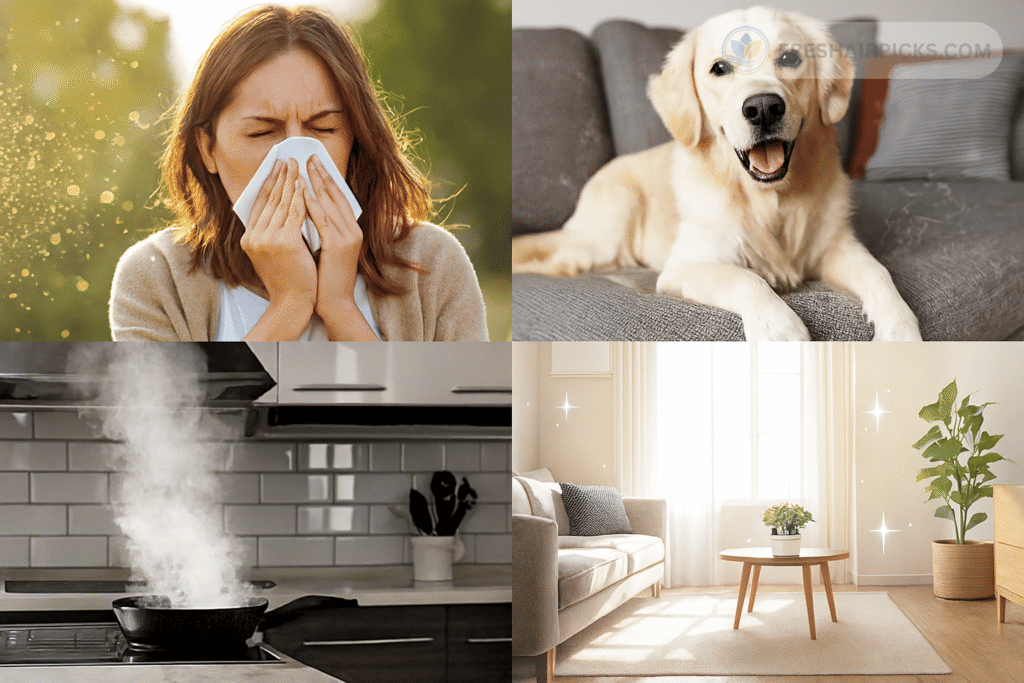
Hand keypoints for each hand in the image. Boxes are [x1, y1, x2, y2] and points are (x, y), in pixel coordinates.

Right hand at [240, 158, 316, 339]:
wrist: (292, 302)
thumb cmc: (287, 279)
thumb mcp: (271, 254)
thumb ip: (270, 233)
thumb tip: (277, 210)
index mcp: (249, 238)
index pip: (259, 203)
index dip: (269, 182)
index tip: (277, 166)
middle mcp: (254, 236)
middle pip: (270, 198)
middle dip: (281, 176)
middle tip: (289, 158)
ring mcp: (267, 239)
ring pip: (282, 202)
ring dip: (291, 180)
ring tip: (299, 164)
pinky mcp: (284, 242)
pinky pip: (295, 212)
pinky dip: (301, 196)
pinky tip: (306, 184)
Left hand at [303, 155, 377, 339]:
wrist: (334, 302)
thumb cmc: (326, 278)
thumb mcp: (327, 249)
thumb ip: (323, 230)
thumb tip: (307, 211)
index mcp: (353, 231)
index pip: (339, 199)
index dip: (327, 180)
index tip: (314, 164)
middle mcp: (354, 231)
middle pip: (337, 196)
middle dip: (322, 174)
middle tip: (308, 156)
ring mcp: (348, 238)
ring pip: (330, 203)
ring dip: (316, 182)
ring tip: (304, 166)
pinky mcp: (338, 246)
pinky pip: (322, 219)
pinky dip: (312, 203)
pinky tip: (301, 190)